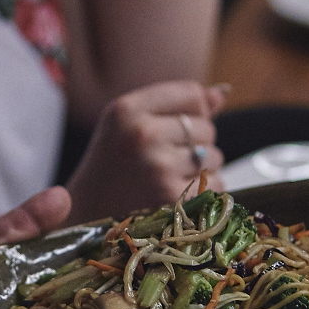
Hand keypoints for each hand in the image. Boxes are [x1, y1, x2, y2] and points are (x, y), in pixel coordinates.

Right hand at [66, 81, 227, 222]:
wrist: (86, 215)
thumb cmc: (112, 167)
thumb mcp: (129, 125)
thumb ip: (174, 106)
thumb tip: (222, 92)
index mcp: (127, 109)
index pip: (192, 94)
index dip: (192, 112)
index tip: (173, 129)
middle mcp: (142, 133)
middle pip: (206, 127)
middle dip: (194, 144)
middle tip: (162, 161)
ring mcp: (158, 166)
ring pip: (214, 157)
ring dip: (201, 170)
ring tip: (166, 180)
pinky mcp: (172, 197)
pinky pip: (216, 185)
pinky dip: (204, 193)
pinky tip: (175, 197)